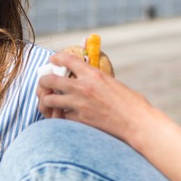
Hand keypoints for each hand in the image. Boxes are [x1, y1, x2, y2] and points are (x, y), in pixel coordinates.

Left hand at [36, 51, 156, 142]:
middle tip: (44, 82)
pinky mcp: (79, 120)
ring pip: (49, 100)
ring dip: (47, 100)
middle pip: (50, 80)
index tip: (52, 61)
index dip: (56, 58)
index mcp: (93, 74)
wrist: (137, 122)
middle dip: (43, 80)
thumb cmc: (131, 102)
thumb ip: (95, 78)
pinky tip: (62, 115)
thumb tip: (84, 75)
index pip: (67, 59)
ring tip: (49, 100)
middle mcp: (83, 87)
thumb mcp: (112, 82)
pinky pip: (60, 116)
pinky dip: (60, 116)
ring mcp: (79, 104)